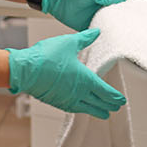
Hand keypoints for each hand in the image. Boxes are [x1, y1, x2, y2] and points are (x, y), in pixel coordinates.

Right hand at [7, 29, 125, 117]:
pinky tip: (81, 109)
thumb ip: (85, 39)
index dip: (114, 96)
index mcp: (85, 79)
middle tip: (116, 108)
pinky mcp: (56, 101)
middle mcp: (78, 92)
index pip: (105, 91)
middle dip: (109, 105)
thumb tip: (97, 32)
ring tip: (104, 114)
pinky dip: (81, 110)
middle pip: (98, 102)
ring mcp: (66, 98)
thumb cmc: (46, 56)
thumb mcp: (70, 42)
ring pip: (86, 108)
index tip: (121, 100)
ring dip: (96, 111)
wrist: (25, 70)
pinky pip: (73, 108)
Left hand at [42, 0, 128, 31]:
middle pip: (113, 18)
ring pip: (105, 27)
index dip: (126, 11)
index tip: (135, 17)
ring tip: (119, 39)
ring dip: (110, 32)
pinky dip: (98, 38)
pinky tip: (104, 42)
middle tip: (129, 32)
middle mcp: (99, 9)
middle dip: (120, 24)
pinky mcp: (83, 26)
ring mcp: (92, 18)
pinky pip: (93, 33)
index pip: (118, 5)